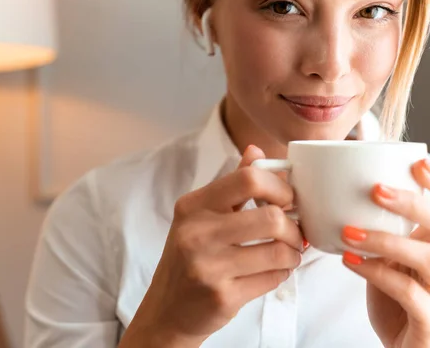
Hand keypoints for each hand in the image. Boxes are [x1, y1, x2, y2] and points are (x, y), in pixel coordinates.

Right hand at [119, 146, 303, 347]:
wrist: (167, 309)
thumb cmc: (189, 258)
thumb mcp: (200, 217)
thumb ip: (232, 185)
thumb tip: (256, 150)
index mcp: (193, 206)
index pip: (248, 179)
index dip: (280, 187)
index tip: (286, 200)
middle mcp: (196, 233)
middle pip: (271, 217)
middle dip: (293, 227)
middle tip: (293, 232)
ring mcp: (208, 266)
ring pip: (278, 251)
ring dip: (291, 253)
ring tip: (285, 254)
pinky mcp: (222, 296)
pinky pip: (273, 278)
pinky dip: (281, 273)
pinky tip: (271, 271)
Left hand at [341, 159, 429, 347]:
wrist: (406, 347)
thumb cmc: (399, 302)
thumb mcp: (394, 263)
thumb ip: (387, 235)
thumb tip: (350, 200)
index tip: (417, 164)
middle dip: (412, 205)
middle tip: (377, 190)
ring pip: (428, 259)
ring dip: (387, 241)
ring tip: (350, 232)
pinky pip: (408, 292)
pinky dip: (376, 273)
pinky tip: (350, 260)